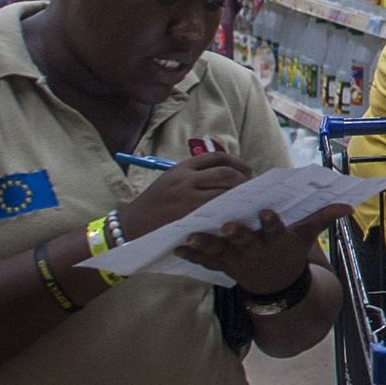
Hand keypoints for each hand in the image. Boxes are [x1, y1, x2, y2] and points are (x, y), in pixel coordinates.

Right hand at [117, 152, 253, 239]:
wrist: (131, 227)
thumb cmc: (153, 208)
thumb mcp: (170, 184)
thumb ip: (193, 178)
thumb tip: (226, 179)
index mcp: (181, 169)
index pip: (216, 157)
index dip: (237, 163)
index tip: (248, 171)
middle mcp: (186, 179)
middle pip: (225, 173)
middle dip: (244, 179)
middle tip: (254, 189)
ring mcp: (188, 197)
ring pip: (224, 190)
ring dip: (241, 195)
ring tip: (250, 202)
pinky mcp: (190, 215)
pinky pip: (218, 209)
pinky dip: (232, 210)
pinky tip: (239, 215)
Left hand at [176, 205, 347, 293]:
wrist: (277, 287)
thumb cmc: (290, 253)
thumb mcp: (307, 238)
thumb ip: (322, 218)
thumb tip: (348, 206)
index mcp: (277, 241)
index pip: (276, 231)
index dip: (273, 223)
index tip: (268, 212)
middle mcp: (257, 252)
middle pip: (246, 242)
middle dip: (237, 234)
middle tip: (227, 225)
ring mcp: (238, 261)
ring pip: (221, 252)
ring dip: (206, 245)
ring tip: (191, 236)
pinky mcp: (223, 266)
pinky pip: (206, 261)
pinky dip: (192, 255)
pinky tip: (177, 246)